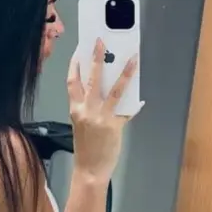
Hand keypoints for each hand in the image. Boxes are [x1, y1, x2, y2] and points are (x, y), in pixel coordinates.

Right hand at [67, 38, 142, 181]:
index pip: (72, 83)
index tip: (79, 51)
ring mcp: (100, 117)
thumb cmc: (85, 149)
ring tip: (132, 57)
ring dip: (123, 71)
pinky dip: (134, 104)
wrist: (89, 170)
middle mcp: (86, 110)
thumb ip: (89, 109)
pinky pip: (126, 110)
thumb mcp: (82, 126)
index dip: (74, 66)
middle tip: (100, 41)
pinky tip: (140, 98)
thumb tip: (104, 94)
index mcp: (75, 110)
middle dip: (96, 58)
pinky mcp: (114, 125)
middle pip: (90, 78)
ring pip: (112, 88)